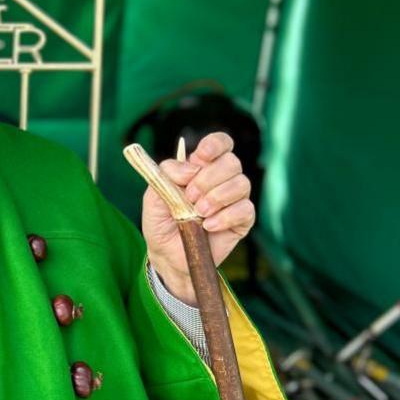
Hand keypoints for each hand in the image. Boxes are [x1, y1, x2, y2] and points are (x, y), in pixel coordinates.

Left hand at [141, 132, 254, 306]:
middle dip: (208, 179)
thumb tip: (190, 169)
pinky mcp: (242, 220)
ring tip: (198, 213)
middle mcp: (221, 179)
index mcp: (200, 167)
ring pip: (242, 184)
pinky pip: (245, 209)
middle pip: (231, 162)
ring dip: (217, 197)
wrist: (167, 256)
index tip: (201, 156)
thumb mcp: (153, 196)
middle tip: (190, 197)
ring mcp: (234, 199)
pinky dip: (225, 216)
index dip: (215, 144)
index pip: (220, 143)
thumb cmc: (161, 222)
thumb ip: (166, 175)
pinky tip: (208, 226)